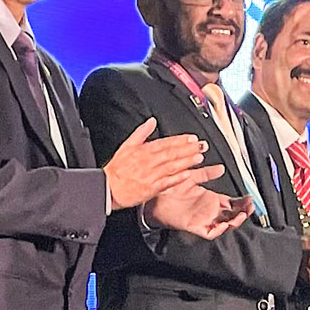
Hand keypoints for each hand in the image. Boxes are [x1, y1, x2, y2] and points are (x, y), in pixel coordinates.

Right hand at [104, 119, 218, 209]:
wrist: (108, 188)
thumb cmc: (117, 169)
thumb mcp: (126, 146)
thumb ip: (141, 132)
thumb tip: (152, 121)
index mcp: (142, 151)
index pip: (164, 143)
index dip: (179, 140)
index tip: (192, 138)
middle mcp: (148, 162)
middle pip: (171, 153)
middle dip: (187, 149)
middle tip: (201, 145)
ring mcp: (150, 175)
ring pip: (171, 166)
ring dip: (186, 161)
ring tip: (199, 157)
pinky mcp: (151, 189)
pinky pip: (166, 182)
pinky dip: (177, 178)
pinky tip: (187, 174)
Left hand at [143, 182, 245, 238]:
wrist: (154, 196)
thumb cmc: (170, 187)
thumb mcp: (192, 177)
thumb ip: (206, 173)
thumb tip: (220, 168)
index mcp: (210, 199)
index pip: (232, 203)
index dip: (242, 202)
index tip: (250, 199)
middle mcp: (209, 210)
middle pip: (232, 215)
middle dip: (243, 212)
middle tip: (250, 208)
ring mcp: (203, 219)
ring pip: (224, 224)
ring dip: (234, 221)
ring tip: (241, 215)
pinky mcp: (195, 226)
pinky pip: (209, 232)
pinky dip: (218, 229)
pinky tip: (224, 223)